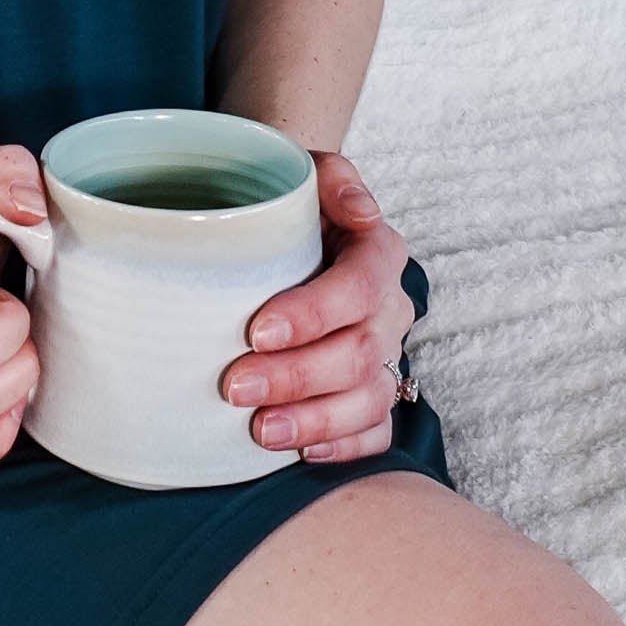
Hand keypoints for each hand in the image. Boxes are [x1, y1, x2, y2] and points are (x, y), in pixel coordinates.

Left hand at [221, 151, 416, 463]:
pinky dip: (343, 447)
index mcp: (379, 253)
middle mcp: (390, 307)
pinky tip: (302, 454)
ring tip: (261, 431)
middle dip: (297, 376)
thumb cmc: (287, 204)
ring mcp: (387, 355)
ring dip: (315, 421)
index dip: (312, 314)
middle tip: (234, 386)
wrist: (285, 230)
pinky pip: (376, 432)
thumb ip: (333, 178)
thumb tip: (363, 212)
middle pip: (359, 353)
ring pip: (370, 400)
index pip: (358, 288)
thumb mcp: (304, 171)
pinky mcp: (375, 392)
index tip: (257, 330)